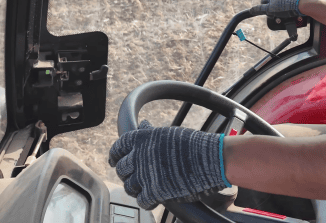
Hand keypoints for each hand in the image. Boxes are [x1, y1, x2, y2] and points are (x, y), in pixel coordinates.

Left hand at [108, 120, 230, 209]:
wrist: (210, 159)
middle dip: (126, 173)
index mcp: (142, 138)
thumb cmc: (194, 144)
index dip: (115, 155)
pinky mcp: (155, 191)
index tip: (115, 160)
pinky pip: (142, 200)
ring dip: (135, 188)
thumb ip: (151, 133)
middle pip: (122, 169)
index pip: (119, 146)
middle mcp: (140, 155)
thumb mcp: (169, 133)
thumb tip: (142, 125)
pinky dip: (146, 201)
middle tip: (133, 175)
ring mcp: (146, 174)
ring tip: (143, 188)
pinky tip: (152, 199)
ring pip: (129, 186)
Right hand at [249, 0, 306, 17]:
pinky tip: (292, 13)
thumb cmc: (285, 7)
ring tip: (286, 16)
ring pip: (281, 4)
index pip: (264, 2)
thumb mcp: (270, 10)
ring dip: (282, 11)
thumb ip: (260, 9)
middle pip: (273, 3)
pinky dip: (289, 9)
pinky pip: (289, 4)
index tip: (270, 15)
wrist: (302, 5)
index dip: (265, 10)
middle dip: (274, 11)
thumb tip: (251, 10)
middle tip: (278, 16)